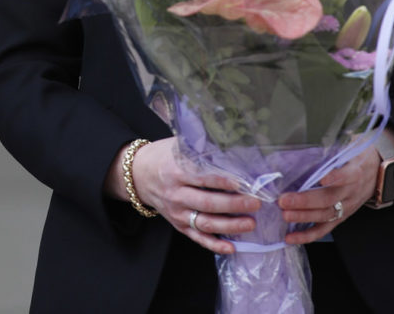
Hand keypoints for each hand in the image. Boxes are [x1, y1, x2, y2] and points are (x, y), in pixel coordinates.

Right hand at [108, 138, 259, 254]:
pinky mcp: (178, 224)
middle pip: (207, 203)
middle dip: (234, 205)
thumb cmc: (163, 156)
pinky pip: (197, 238)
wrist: (138, 174)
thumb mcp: (177, 145)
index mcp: (176, 170)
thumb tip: (232, 147)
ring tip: (251, 224)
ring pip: (205, 223)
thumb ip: (200, 148)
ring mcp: (177, 212)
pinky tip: (232, 247)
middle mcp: (176, 193)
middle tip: (255, 203)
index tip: (243, 183)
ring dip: (230, 225)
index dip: (223, 181)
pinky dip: (214, 245)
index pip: (202, 178)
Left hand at [277, 147, 376, 243]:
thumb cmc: (359, 158)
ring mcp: (347, 207)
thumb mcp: (352, 148)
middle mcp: (351, 192)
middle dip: (305, 201)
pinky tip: (291, 237)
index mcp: (354, 172)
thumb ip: (333, 152)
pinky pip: (324, 229)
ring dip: (303, 217)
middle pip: (329, 199)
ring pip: (325, 215)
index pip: (346, 176)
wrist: (379, 173)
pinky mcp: (342, 218)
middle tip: (284, 200)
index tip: (321, 178)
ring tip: (285, 215)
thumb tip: (307, 151)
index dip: (334, 177)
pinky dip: (307, 235)